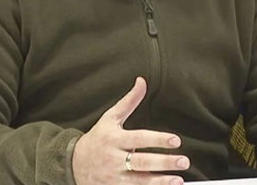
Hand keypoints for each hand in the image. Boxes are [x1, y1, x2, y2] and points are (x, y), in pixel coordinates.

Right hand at [72, 77, 189, 184]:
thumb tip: (142, 81)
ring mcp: (114, 177)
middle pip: (141, 162)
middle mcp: (114, 159)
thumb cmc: (98, 138)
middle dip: (164, 163)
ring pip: (139, 181)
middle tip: (184, 161)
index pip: (139, 138)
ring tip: (178, 180)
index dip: (158, 139)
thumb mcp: (110, 118)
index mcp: (114, 139)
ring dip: (160, 181)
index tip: (176, 140)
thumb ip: (129, 101)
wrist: (73, 163)